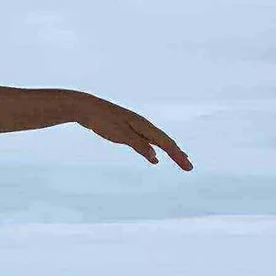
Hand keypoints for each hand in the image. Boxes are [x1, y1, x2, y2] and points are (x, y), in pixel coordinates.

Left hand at [70, 94, 191, 170]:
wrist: (87, 108)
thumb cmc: (102, 121)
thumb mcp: (120, 134)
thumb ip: (138, 144)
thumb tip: (155, 155)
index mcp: (144, 126)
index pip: (166, 143)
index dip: (178, 156)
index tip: (188, 167)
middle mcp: (143, 125)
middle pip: (165, 141)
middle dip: (178, 154)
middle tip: (188, 167)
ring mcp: (136, 127)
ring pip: (157, 141)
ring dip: (169, 151)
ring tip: (179, 158)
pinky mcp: (128, 129)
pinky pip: (147, 141)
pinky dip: (154, 150)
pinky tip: (154, 158)